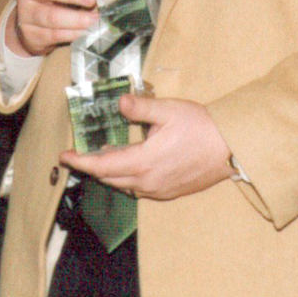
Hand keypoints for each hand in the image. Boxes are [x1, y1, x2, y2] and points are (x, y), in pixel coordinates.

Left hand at [61, 95, 234, 200]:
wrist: (233, 149)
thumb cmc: (202, 127)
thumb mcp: (168, 110)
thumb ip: (140, 107)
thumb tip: (119, 103)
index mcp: (142, 162)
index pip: (101, 166)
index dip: (80, 161)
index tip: (64, 156)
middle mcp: (146, 182)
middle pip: (109, 178)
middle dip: (93, 166)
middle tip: (82, 153)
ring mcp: (159, 190)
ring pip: (124, 185)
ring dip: (111, 173)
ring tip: (106, 156)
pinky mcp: (170, 192)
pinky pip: (139, 189)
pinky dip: (128, 178)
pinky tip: (132, 165)